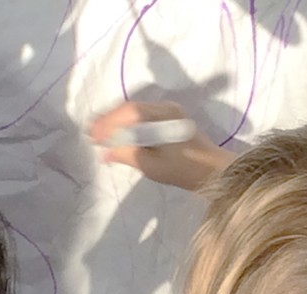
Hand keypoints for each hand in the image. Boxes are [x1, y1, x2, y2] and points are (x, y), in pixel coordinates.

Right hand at [89, 101, 236, 191]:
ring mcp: (169, 113)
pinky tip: (118, 135)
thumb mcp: (153, 166)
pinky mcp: (170, 121)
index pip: (129, 112)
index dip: (108, 123)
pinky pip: (143, 118)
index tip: (93, 136)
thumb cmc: (185, 169)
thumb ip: (127, 154)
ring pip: (135, 112)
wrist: (215, 172)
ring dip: (117, 122)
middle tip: (90, 133)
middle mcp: (166, 108)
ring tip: (99, 134)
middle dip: (109, 120)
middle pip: (130, 108)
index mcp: (163, 116)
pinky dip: (128, 125)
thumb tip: (105, 153)